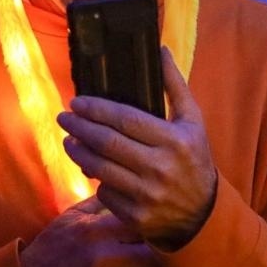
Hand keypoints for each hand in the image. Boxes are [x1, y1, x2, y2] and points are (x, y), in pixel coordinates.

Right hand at [18, 195, 157, 266]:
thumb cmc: (52, 249)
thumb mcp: (68, 219)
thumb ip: (98, 202)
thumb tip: (122, 189)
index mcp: (93, 231)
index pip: (140, 227)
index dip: (144, 231)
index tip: (141, 236)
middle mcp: (99, 259)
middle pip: (149, 256)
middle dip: (147, 256)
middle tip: (141, 257)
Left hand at [59, 48, 217, 250]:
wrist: (203, 213)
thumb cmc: (194, 158)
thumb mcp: (193, 121)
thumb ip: (175, 85)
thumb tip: (161, 50)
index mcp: (175, 141)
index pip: (126, 119)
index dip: (97, 109)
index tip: (77, 102)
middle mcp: (160, 168)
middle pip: (107, 143)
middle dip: (80, 127)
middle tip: (64, 117)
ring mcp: (147, 195)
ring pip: (100, 169)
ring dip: (78, 152)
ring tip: (69, 140)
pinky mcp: (136, 216)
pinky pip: (105, 193)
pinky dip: (95, 179)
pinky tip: (90, 168)